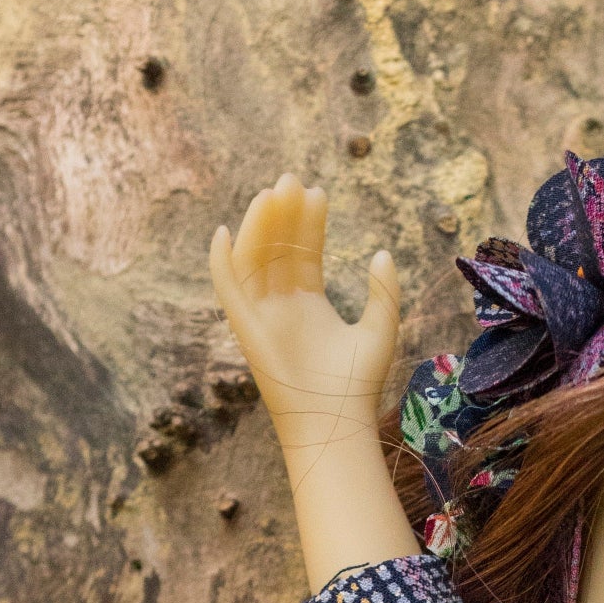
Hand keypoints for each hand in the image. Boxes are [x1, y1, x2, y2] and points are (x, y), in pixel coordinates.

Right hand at [209, 175, 401, 439]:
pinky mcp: (246, 329)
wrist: (336, 423)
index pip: (304, 253)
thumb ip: (383, 291)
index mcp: (310, 306)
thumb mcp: (380, 328)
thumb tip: (380, 252)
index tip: (317, 194)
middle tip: (292, 179)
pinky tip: (224, 231)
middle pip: (277, 250)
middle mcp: (283, 308)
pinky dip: (220, 262)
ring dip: (260, 226)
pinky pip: (226, 289)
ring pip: (254, 260)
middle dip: (283, 215)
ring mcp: (262, 317)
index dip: (308, 223)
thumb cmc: (359, 385)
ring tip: (274, 193)